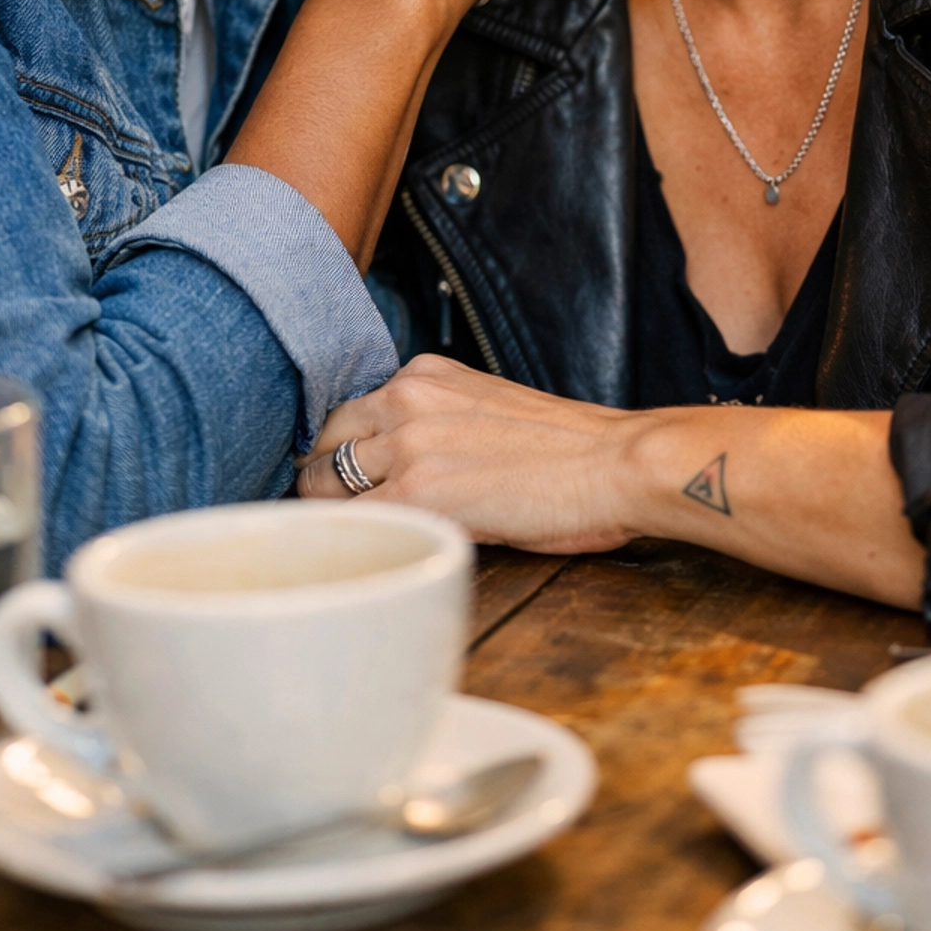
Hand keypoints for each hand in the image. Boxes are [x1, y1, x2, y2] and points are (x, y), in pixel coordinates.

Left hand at [295, 355, 639, 552]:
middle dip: (319, 476)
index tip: (339, 477)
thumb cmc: (567, 450)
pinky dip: (350, 539)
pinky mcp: (417, 493)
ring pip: (324, 478)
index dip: (338, 449)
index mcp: (425, 373)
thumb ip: (437, 423)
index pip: (349, 410)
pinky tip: (360, 557)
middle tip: (327, 513)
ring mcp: (407, 444)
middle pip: (324, 438)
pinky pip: (352, 520)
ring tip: (336, 541)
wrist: (611, 464)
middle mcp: (407, 398)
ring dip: (327, 511)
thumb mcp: (486, 408)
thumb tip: (402, 467)